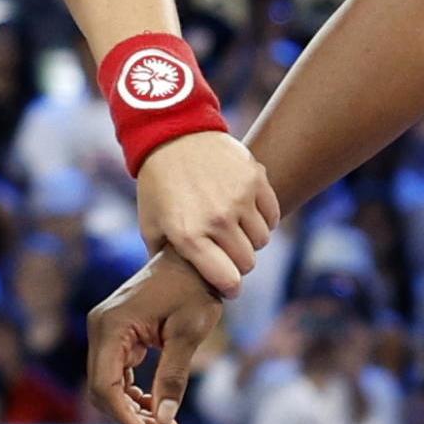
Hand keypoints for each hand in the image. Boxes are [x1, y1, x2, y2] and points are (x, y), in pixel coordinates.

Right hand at [84, 248, 224, 423]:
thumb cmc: (193, 290)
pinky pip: (115, 372)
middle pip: (101, 388)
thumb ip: (173, 377)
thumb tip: (164, 419)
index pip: (105, 385)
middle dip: (130, 416)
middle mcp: (100, 327)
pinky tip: (155, 405)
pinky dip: (132, 392)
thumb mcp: (188, 335)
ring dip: (132, 408)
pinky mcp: (115, 333)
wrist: (192, 259)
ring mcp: (105, 330)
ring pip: (107, 384)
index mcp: (112, 326)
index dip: (124, 416)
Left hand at [133, 132, 279, 295]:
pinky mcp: (255, 178)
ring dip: (251, 238)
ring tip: (234, 227)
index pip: (228, 279)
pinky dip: (264, 218)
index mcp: (189, 236)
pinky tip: (246, 210)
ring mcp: (239, 198)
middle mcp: (217, 219)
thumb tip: (174, 287)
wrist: (172, 136)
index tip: (229, 285)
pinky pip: (273, 214)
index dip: (230, 286)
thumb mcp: (151, 225)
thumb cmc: (158, 185)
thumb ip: (164, 259)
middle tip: (227, 251)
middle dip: (239, 262)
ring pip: (262, 239)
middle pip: (248, 262)